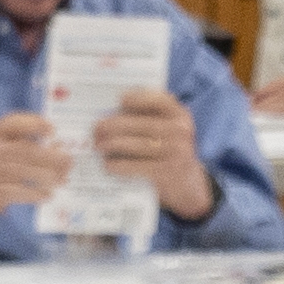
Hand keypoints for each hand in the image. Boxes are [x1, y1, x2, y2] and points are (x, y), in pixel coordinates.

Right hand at [0, 110, 71, 229]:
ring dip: (48, 177)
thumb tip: (58, 147)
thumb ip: (24, 141)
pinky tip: (48, 195)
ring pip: (24, 172)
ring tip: (63, 179)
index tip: (53, 130)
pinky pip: (18, 192)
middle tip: (69, 161)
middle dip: (51, 157)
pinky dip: (35, 194)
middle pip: (25, 150)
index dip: (34, 124)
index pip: (14, 123)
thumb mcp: (0, 145)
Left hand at [108, 86, 213, 221]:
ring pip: (136, 145)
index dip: (138, 98)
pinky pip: (136, 166)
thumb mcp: (168, 130)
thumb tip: (110, 114)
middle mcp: (181, 131)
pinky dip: (118, 165)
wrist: (188, 184)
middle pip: (140, 124)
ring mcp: (176, 152)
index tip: (119, 100)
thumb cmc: (169, 151)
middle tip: (96, 128)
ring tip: (98, 145)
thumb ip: (149, 118)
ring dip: (112, 144)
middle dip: (114, 125)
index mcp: (180, 115)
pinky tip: (107, 164)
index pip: (159, 100)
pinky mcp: (167, 172)